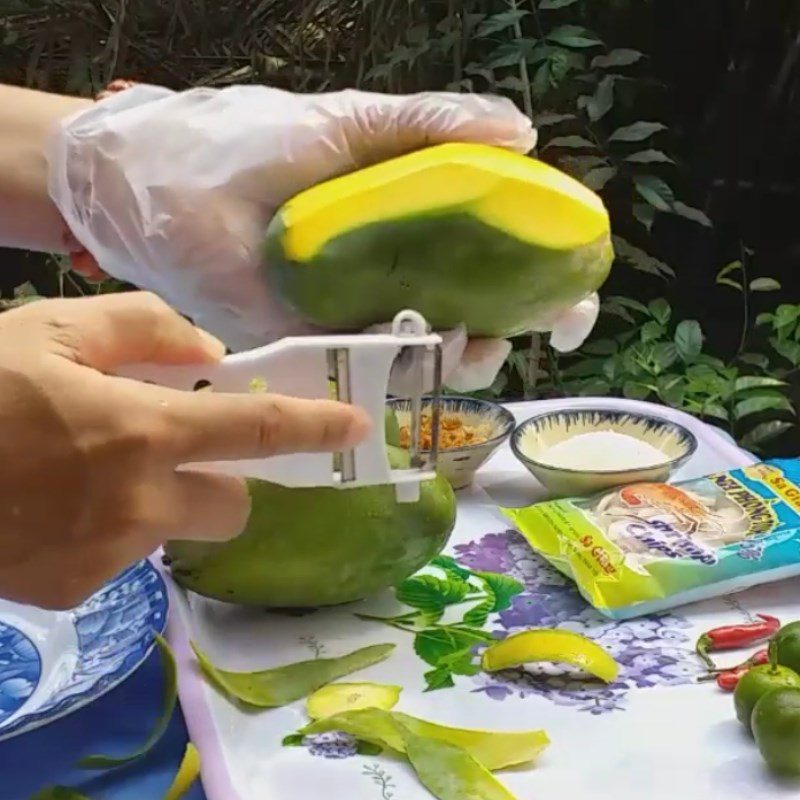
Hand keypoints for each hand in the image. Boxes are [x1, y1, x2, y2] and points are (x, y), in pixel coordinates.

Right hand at [0, 292, 368, 609]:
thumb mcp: (51, 329)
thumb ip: (144, 328)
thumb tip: (210, 352)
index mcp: (146, 430)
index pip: (259, 430)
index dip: (315, 427)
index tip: (358, 430)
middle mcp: (142, 502)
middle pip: (232, 505)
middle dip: (219, 481)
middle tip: (168, 452)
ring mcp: (110, 555)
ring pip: (173, 530)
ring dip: (154, 503)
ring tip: (83, 476)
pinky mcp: (75, 591)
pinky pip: (121, 557)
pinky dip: (107, 532)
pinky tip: (54, 508)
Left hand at [47, 84, 597, 391]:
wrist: (145, 184)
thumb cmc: (245, 145)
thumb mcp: (348, 128)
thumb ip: (429, 127)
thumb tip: (525, 134)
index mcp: (411, 225)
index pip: (498, 259)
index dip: (548, 282)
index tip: (574, 301)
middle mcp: (391, 276)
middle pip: (477, 316)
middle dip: (512, 331)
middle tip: (511, 329)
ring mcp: (352, 315)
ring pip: (429, 353)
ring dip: (462, 358)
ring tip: (460, 341)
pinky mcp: (308, 346)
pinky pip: (364, 373)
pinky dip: (397, 375)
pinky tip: (413, 360)